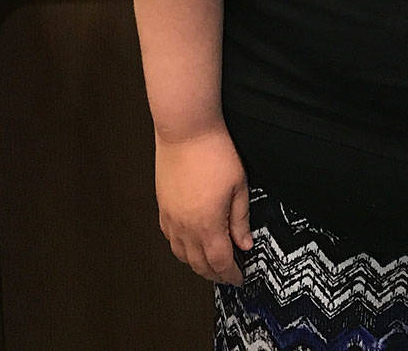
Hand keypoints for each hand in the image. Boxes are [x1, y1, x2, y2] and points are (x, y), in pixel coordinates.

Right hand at [155, 125, 251, 285]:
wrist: (186, 130)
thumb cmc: (214, 152)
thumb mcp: (238, 185)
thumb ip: (240, 219)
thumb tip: (244, 243)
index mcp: (207, 224)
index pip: (219, 262)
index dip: (230, 274)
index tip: (239, 278)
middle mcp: (185, 227)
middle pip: (199, 264)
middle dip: (215, 274)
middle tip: (227, 274)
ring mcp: (171, 218)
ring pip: (182, 254)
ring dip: (197, 263)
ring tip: (211, 261)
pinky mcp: (162, 206)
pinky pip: (170, 238)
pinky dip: (181, 248)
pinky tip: (190, 243)